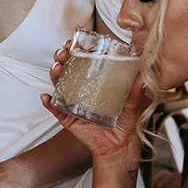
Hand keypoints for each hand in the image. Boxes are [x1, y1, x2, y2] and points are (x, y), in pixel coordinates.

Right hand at [41, 43, 146, 165]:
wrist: (121, 145)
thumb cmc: (125, 123)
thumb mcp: (132, 104)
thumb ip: (135, 91)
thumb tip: (141, 77)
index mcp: (96, 84)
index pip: (83, 63)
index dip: (76, 52)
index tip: (74, 43)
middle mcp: (82, 91)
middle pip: (67, 71)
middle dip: (62, 59)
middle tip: (63, 53)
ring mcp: (74, 104)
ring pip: (59, 86)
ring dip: (55, 75)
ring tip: (56, 69)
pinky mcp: (69, 119)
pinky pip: (56, 110)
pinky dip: (49, 103)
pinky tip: (47, 96)